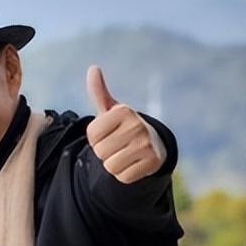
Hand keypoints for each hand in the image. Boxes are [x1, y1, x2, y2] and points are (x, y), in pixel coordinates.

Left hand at [85, 65, 166, 183]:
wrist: (152, 145)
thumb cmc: (123, 126)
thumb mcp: (110, 109)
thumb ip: (98, 92)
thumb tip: (93, 68)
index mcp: (124, 111)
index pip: (92, 135)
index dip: (95, 138)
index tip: (108, 132)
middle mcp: (137, 125)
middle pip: (100, 152)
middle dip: (104, 152)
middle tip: (117, 145)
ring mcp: (147, 144)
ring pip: (110, 166)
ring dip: (113, 164)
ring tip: (124, 154)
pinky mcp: (153, 163)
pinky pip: (123, 177)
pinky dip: (124, 174)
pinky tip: (133, 163)